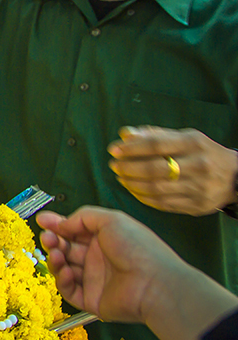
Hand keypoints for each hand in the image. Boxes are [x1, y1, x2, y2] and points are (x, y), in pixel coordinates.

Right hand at [36, 207, 182, 323]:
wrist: (154, 283)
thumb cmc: (139, 249)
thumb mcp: (111, 220)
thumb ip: (82, 217)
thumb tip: (61, 224)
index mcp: (104, 239)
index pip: (74, 231)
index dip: (57, 225)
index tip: (42, 220)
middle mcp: (98, 259)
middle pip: (66, 249)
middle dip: (53, 241)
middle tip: (47, 237)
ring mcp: (94, 280)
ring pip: (64, 269)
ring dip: (56, 260)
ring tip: (58, 255)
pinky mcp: (91, 300)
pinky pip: (69, 290)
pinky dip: (62, 280)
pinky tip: (66, 271)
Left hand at [108, 126, 237, 214]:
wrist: (236, 176)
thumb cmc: (202, 153)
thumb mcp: (185, 138)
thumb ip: (155, 135)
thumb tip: (125, 134)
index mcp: (194, 143)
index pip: (156, 145)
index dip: (131, 148)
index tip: (114, 150)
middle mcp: (199, 165)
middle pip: (154, 169)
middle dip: (128, 168)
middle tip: (115, 166)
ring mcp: (199, 187)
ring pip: (157, 189)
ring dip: (132, 184)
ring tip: (121, 178)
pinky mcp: (197, 205)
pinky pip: (163, 204)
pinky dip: (144, 198)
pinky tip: (135, 190)